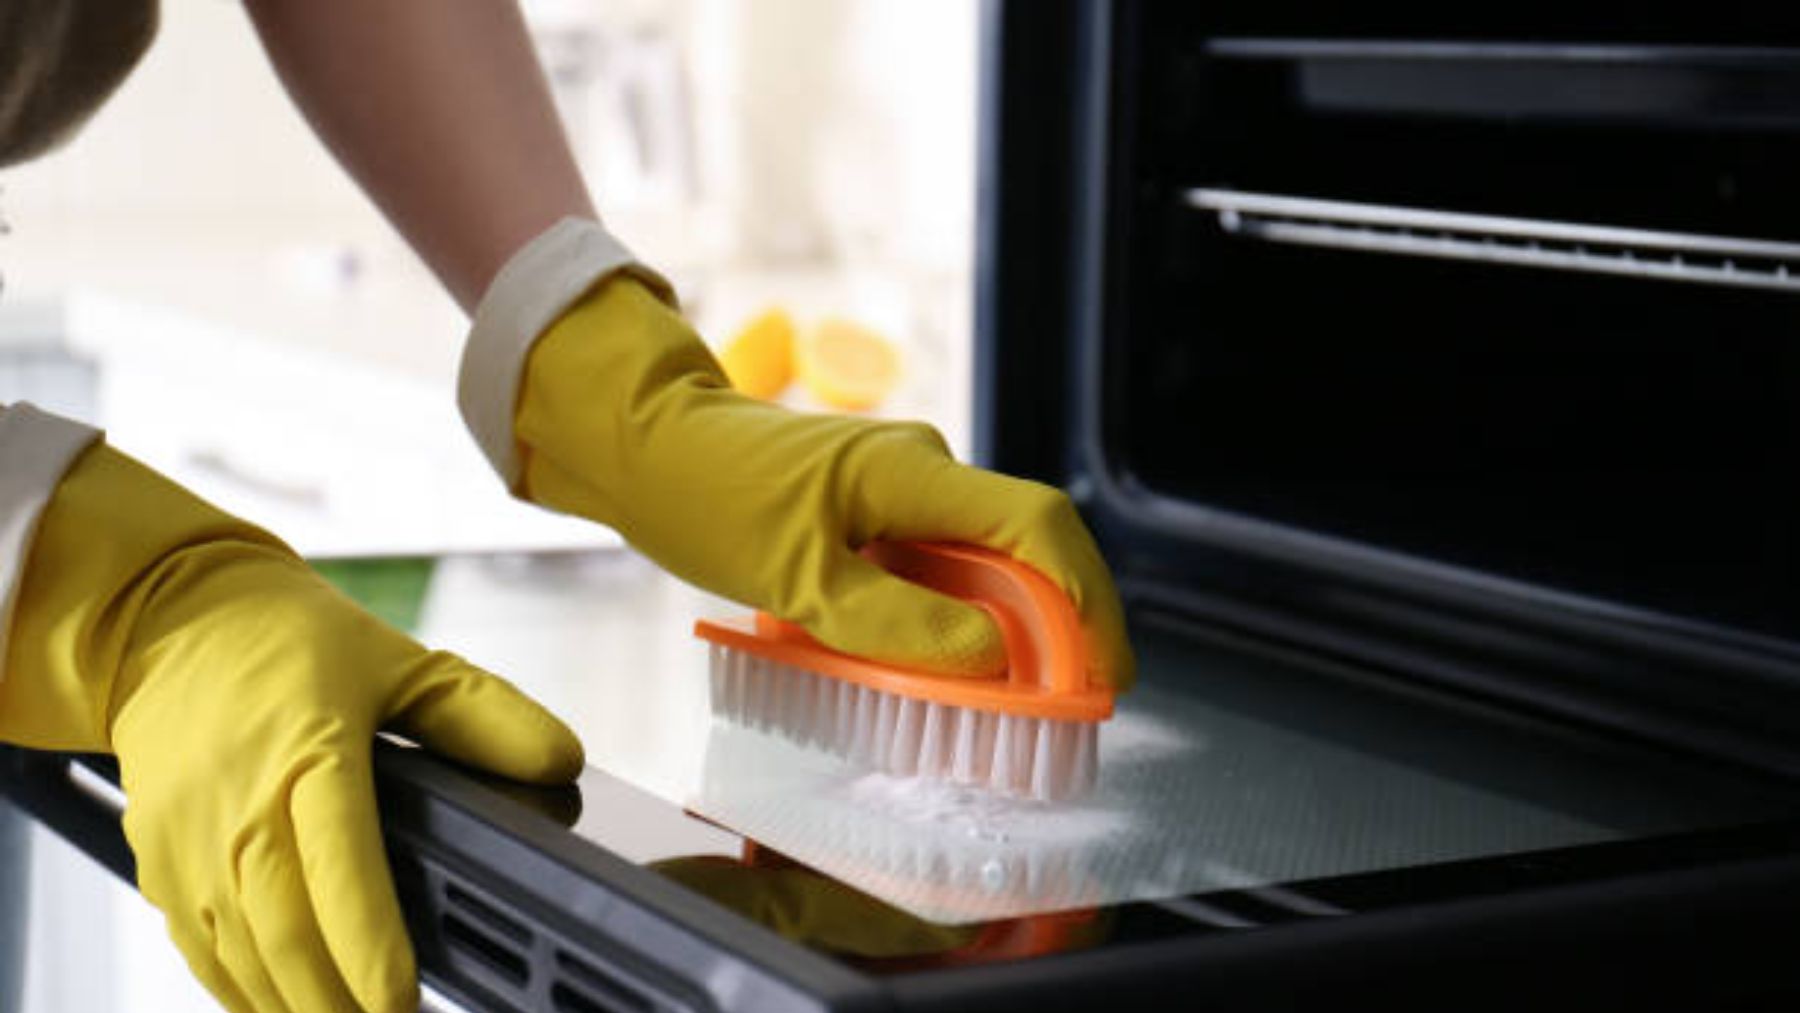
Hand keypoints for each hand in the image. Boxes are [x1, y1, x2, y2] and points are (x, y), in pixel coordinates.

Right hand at [0, 444, 583, 1012]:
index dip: (368, 939)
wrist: (164, 622)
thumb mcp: (399, 660)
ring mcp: (189, 840)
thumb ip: (483, 714)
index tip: (401, 996)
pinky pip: (200, 948)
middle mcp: (238, 804)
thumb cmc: (288, 641)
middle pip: (285, 928)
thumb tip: (560, 762)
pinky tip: (289, 1007)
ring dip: (295, 1004)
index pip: (338, 860)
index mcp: (307, 751)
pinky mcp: (157, 861)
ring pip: (241, 951)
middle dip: (337, 998)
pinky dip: (244, 990)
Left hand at [513, 278, 1134, 688]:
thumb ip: (896, 624)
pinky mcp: (880, 512)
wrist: (646, 447)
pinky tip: (950, 668)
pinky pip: (942, 567)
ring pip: (986, 563)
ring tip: (1015, 704)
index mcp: (915, 473)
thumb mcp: (798, 580)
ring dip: (1010, 630)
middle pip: (1028, 547)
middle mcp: (926, 473)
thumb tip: (991, 659)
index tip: (1104, 671)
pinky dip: (959, 620)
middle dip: (1063, 627)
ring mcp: (905, 490)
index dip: (1088, 598)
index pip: (1039, 523)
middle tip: (1072, 707)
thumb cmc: (709, 497)